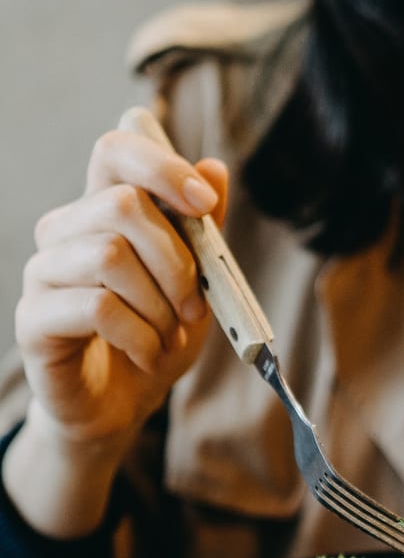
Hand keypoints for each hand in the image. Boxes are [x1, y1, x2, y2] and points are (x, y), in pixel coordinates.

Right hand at [17, 127, 227, 450]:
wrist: (122, 405)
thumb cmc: (156, 337)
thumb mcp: (196, 285)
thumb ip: (204, 231)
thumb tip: (215, 168)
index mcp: (102, 212)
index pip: (115, 152)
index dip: (163, 167)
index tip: (206, 205)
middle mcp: (64, 232)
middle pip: (121, 204)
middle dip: (176, 259)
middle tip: (195, 306)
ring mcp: (43, 273)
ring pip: (110, 256)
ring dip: (159, 304)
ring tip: (170, 335)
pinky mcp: (33, 318)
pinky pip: (96, 307)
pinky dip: (139, 335)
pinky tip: (148, 353)